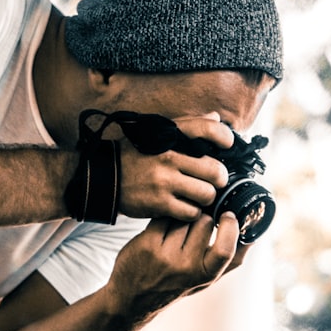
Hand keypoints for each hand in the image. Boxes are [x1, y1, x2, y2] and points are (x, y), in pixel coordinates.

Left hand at [106, 212, 248, 319]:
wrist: (132, 299)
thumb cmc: (176, 285)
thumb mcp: (207, 280)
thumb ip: (231, 261)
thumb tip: (254, 235)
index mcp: (206, 275)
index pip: (226, 249)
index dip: (229, 227)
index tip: (228, 216)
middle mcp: (187, 267)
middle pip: (204, 222)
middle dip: (201, 216)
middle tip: (194, 222)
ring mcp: (166, 256)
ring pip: (184, 216)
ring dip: (182, 216)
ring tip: (176, 227)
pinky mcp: (147, 245)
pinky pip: (163, 217)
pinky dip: (164, 218)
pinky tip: (161, 227)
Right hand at [117, 113, 235, 220]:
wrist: (103, 177)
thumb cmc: (136, 156)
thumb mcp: (158, 134)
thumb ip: (189, 125)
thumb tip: (217, 117)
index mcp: (170, 136)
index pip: (208, 129)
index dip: (226, 138)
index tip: (227, 147)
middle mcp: (170, 156)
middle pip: (216, 171)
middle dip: (219, 179)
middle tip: (211, 182)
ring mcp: (165, 181)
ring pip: (207, 194)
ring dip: (205, 198)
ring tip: (195, 197)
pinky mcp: (160, 203)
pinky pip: (191, 212)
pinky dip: (191, 213)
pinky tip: (183, 207)